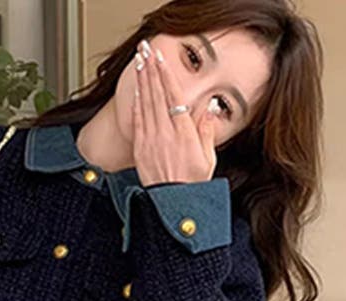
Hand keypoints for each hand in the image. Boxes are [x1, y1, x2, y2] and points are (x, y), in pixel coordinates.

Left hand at [132, 37, 218, 186]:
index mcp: (184, 134)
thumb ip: (207, 131)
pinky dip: (137, 104)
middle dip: (151, 70)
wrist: (173, 204)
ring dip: (142, 81)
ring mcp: (151, 141)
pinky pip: (138, 122)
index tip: (161, 60)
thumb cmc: (192, 184)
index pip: (174, 97)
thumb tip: (209, 108)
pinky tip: (137, 91)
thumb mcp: (208, 159)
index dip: (166, 76)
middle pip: (156, 95)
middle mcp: (166, 134)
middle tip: (147, 51)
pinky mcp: (141, 150)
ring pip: (145, 104)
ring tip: (140, 63)